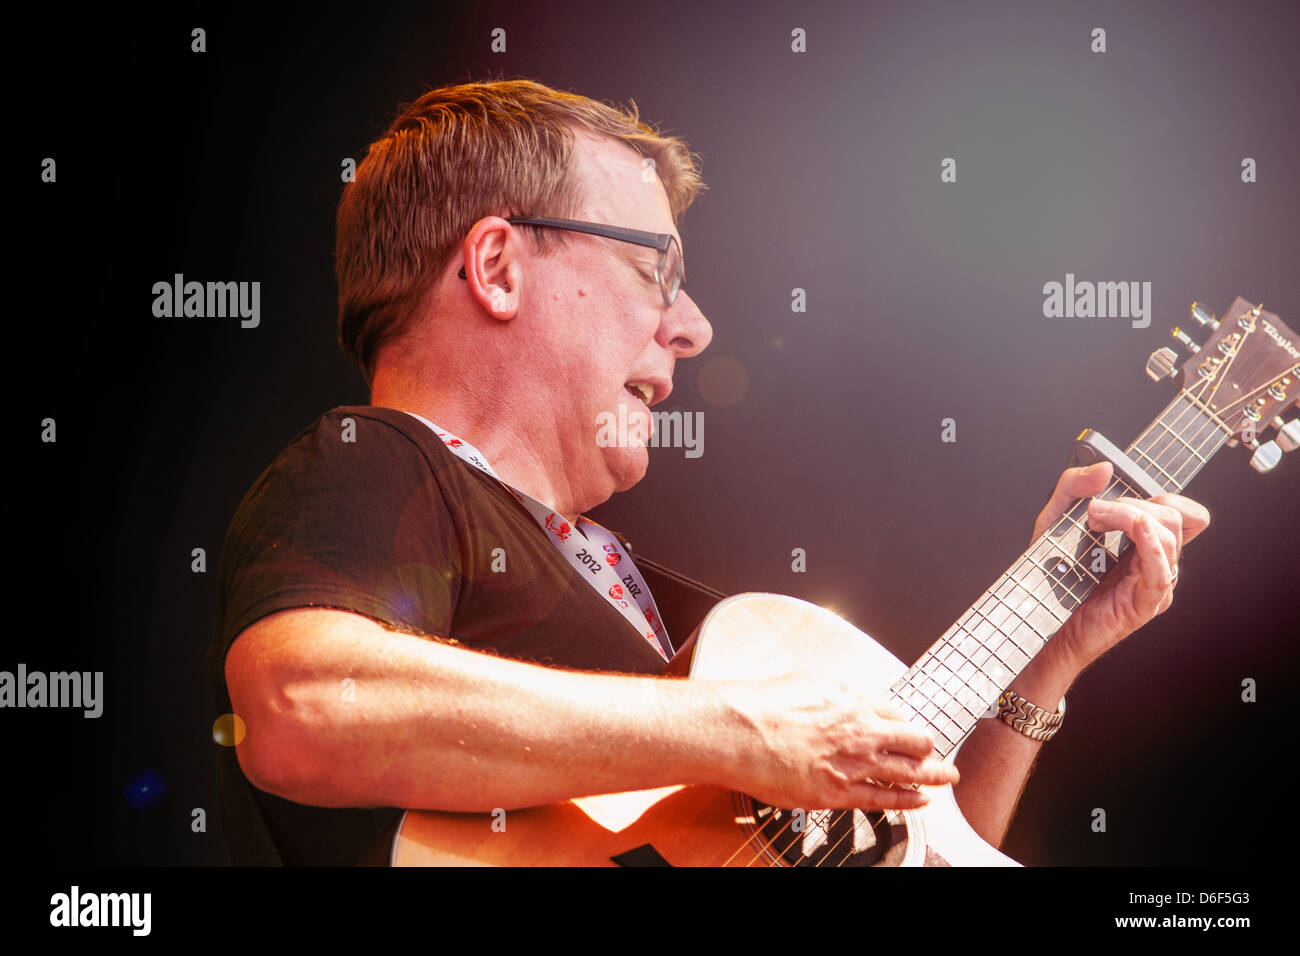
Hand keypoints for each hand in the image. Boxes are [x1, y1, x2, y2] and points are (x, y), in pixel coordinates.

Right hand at [723, 673, 959, 810]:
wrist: (742, 731)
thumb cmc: (764, 705)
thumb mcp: (808, 681)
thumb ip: (834, 692)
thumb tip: (845, 695)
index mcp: (853, 700)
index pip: (895, 713)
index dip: (904, 724)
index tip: (908, 731)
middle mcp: (862, 730)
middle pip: (914, 740)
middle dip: (929, 748)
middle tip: (938, 755)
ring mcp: (854, 763)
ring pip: (909, 771)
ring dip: (934, 775)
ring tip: (947, 777)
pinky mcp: (840, 792)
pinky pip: (885, 798)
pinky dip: (908, 800)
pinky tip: (920, 801)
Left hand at [1030, 461, 1209, 674]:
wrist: (1039, 618)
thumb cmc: (1053, 574)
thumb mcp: (1054, 518)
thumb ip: (1073, 486)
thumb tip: (1105, 468)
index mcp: (1146, 540)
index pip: (1182, 510)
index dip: (1159, 493)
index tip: (1117, 491)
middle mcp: (1156, 559)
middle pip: (1175, 515)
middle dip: (1133, 503)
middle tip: (1094, 512)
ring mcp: (1154, 581)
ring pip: (1169, 535)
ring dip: (1130, 516)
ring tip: (1094, 522)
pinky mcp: (1145, 602)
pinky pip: (1162, 571)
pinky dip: (1153, 545)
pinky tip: (1137, 529)